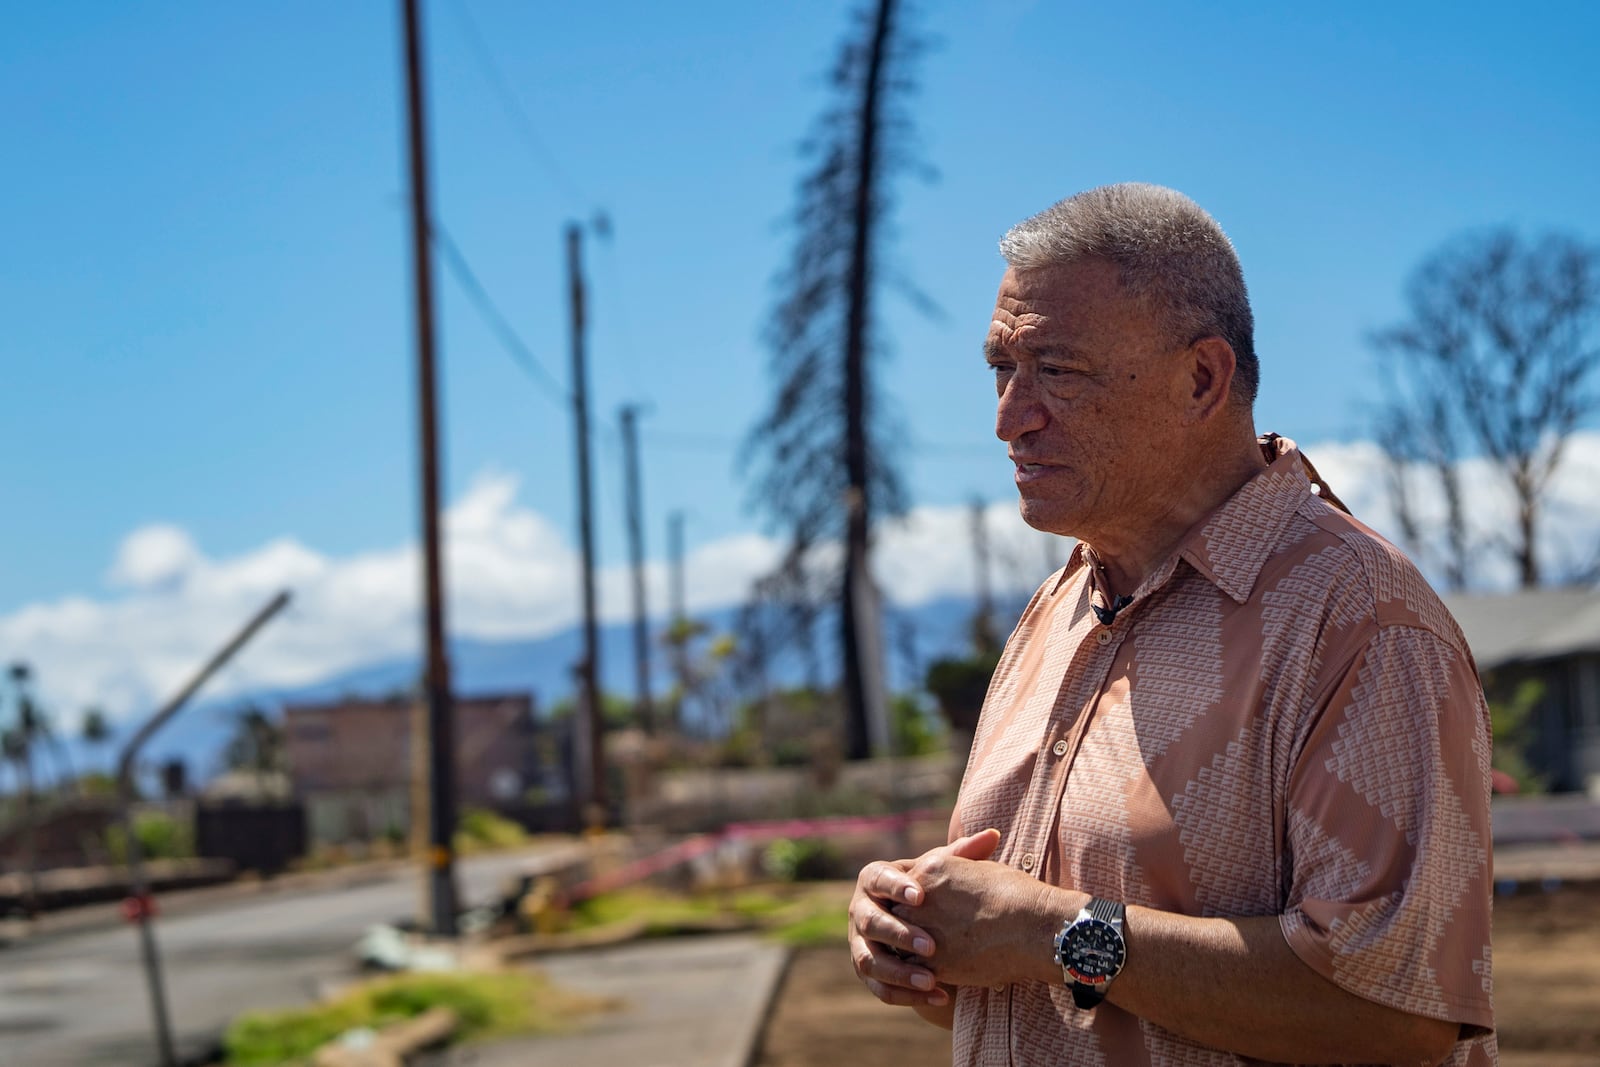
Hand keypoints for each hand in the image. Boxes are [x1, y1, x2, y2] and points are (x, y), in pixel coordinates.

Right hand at [847, 830, 999, 1006]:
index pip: (878, 879)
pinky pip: (881, 989)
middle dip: (899, 935)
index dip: (895, 888)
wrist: (921, 926)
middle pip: (870, 922)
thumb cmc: (934, 892)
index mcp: (874, 879)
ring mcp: (859, 944)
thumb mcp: (944, 873)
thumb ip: (964, 855)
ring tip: (931, 981)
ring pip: (870, 961)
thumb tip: (993, 835)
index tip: (920, 897)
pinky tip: (939, 997)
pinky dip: (907, 996)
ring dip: (899, 973)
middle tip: (931, 946)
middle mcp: (859, 911)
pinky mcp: (868, 972)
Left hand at [893, 829, 1071, 988]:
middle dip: (907, 924)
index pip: (906, 887)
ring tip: (931, 954)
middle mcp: (921, 898)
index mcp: (931, 869)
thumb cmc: (1017, 894)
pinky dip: (922, 973)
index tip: (926, 911)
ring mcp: (925, 930)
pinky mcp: (935, 962)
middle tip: (917, 934)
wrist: (1035, 926)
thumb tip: (952, 867)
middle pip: (898, 913)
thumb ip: (956, 868)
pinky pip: (914, 970)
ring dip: (910, 950)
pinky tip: (938, 972)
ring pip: (901, 944)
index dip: (915, 902)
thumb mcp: (981, 867)